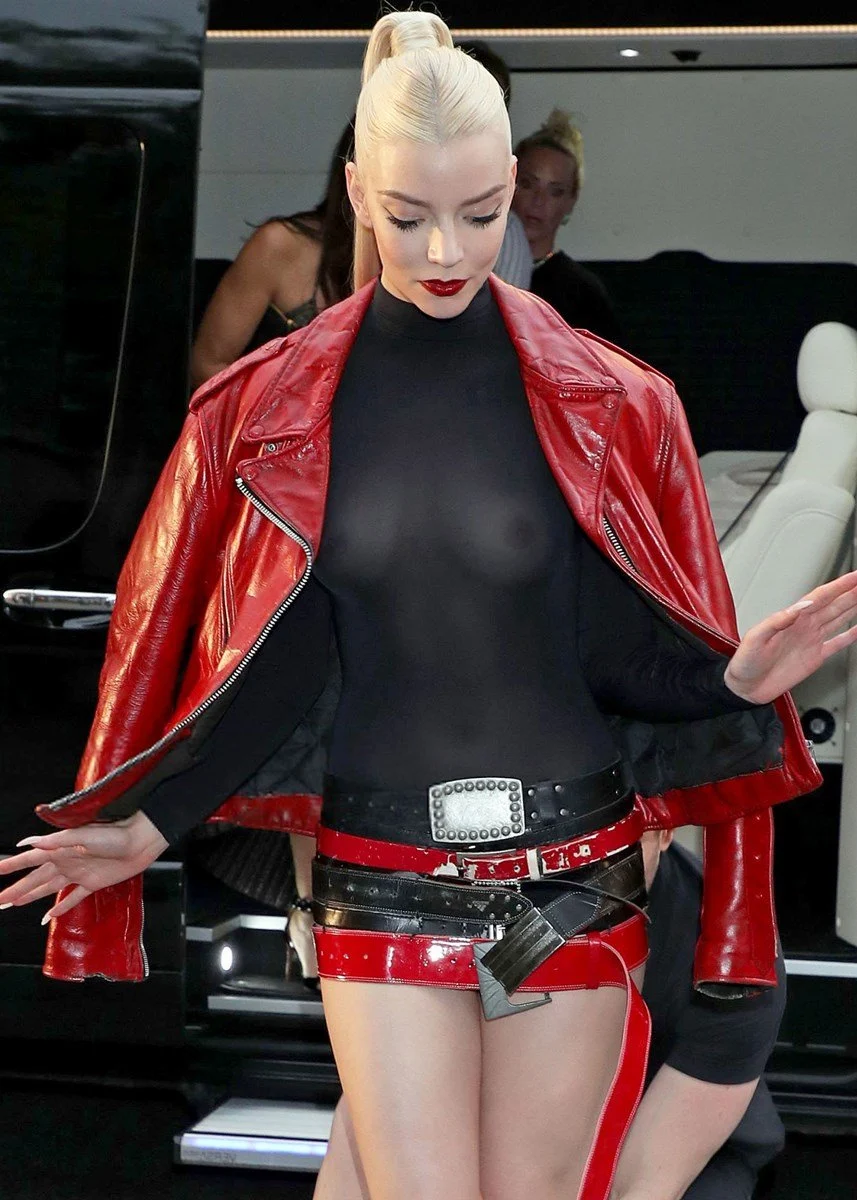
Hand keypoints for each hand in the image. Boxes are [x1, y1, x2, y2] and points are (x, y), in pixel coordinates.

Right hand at [0, 811, 168, 922]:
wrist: (140, 841)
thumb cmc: (115, 834)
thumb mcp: (85, 835)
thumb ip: (57, 840)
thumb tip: (29, 842)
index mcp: (60, 849)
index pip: (29, 858)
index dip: (12, 865)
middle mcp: (65, 862)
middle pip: (34, 878)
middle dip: (14, 888)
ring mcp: (78, 874)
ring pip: (47, 888)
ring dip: (30, 896)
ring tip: (13, 903)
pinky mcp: (92, 884)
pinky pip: (71, 899)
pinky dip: (59, 908)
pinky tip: (48, 917)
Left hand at [724, 569, 856, 703]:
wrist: (745, 688)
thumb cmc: (745, 662)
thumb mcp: (755, 638)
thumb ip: (777, 621)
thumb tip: (799, 606)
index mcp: (792, 619)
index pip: (821, 597)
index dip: (839, 586)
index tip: (855, 576)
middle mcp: (804, 626)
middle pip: (835, 604)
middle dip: (852, 592)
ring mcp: (811, 640)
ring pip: (839, 618)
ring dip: (853, 607)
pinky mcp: (814, 657)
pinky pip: (837, 643)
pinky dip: (850, 636)